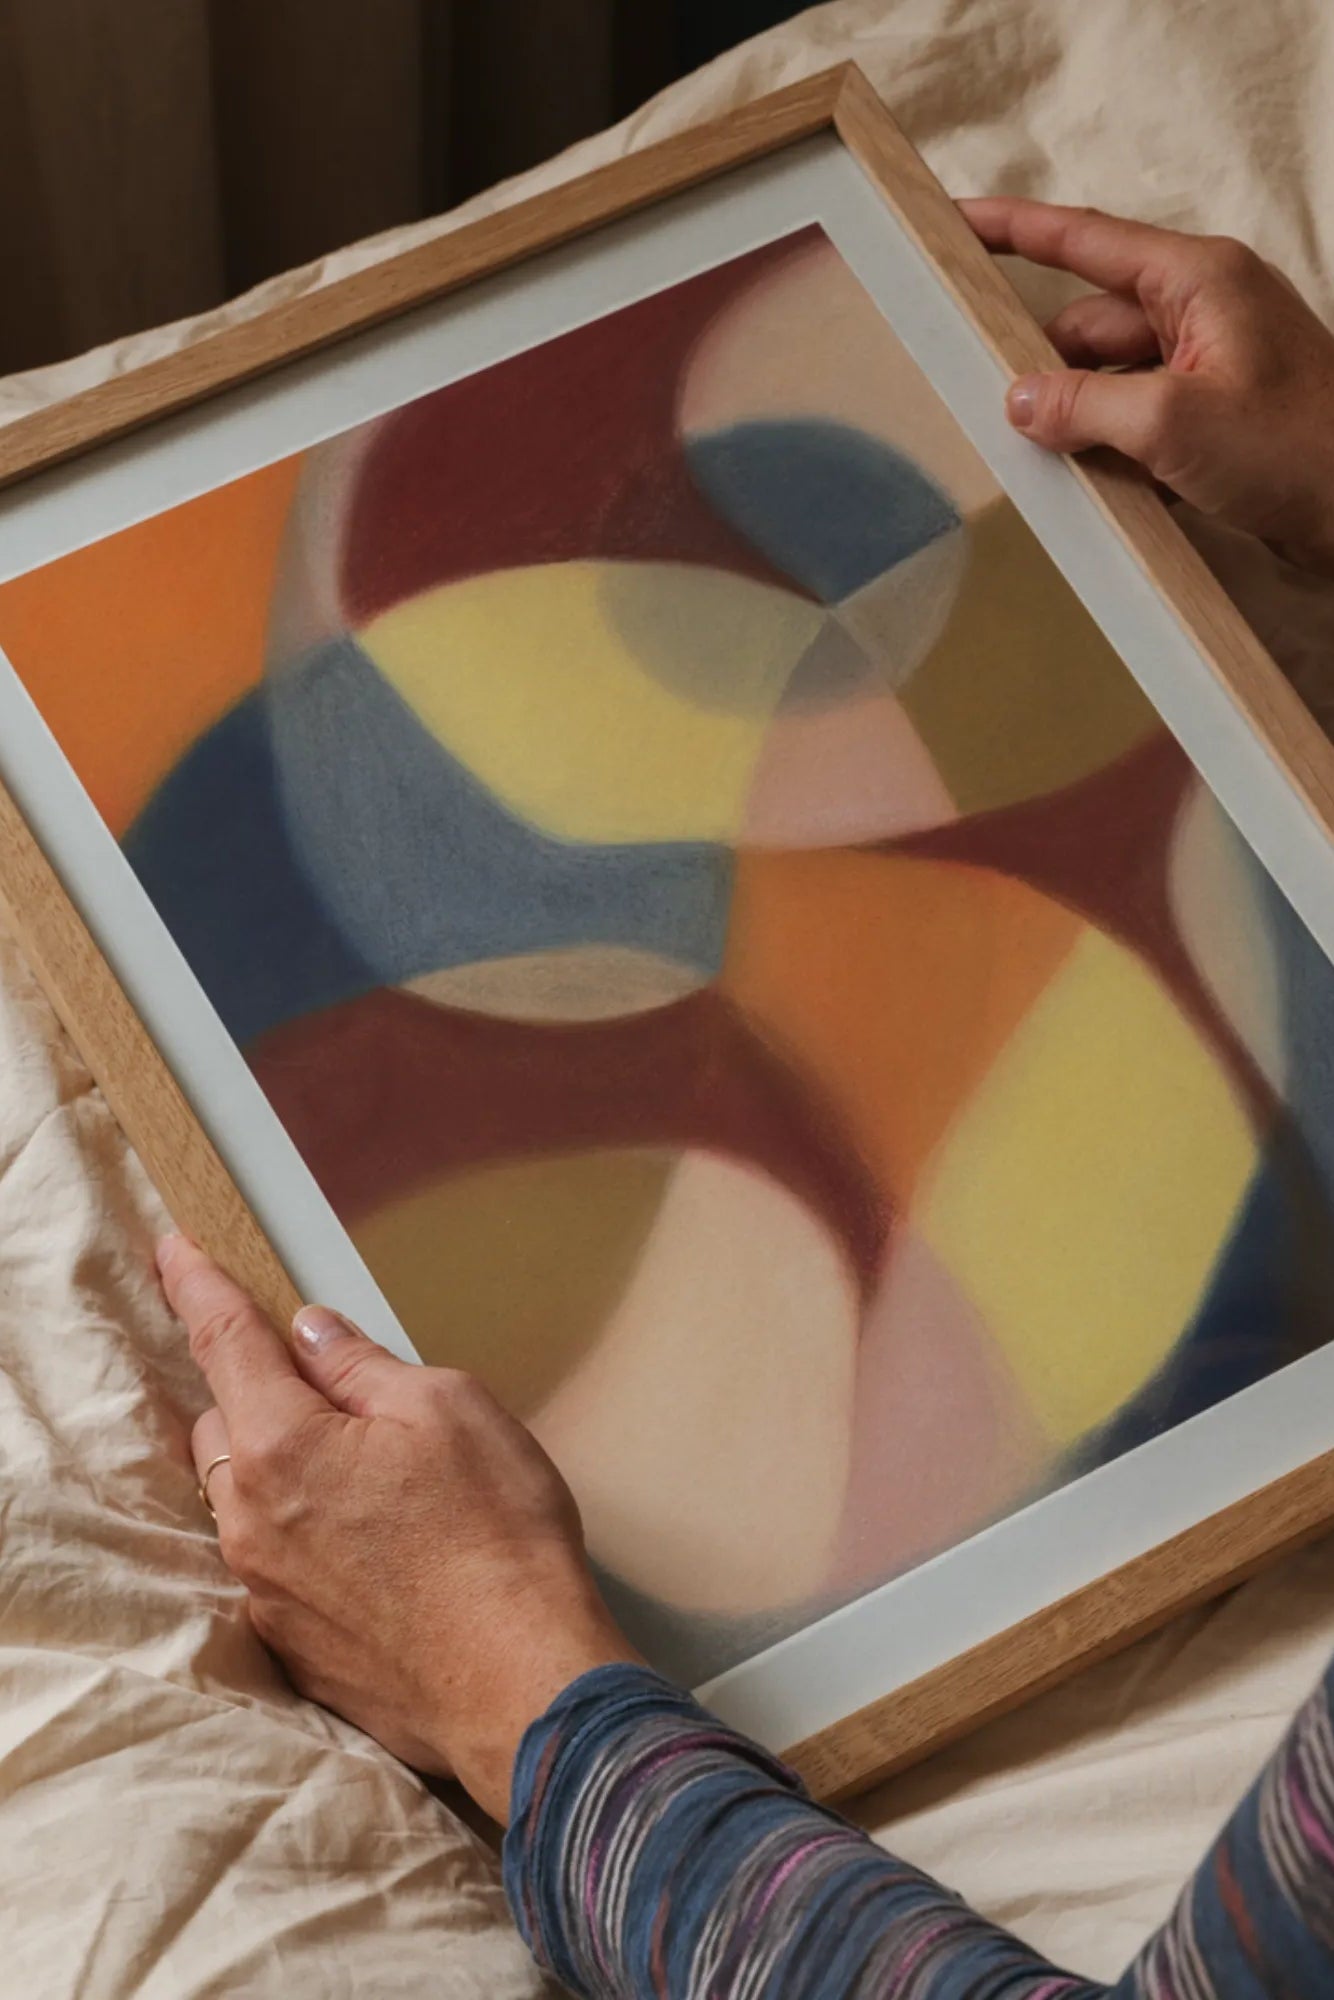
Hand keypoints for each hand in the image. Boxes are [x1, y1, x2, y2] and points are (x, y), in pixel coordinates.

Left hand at [158, 1234, 637, 1821]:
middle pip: (223, 1425)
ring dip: (282, 1470)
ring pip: (243, 1499)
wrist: (522, 1684)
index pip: (224, 1341)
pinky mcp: (292, 1646)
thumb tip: (311, 1334)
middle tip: (329, 1386)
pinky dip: (305, 1537)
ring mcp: (265, 1591)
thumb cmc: (498, 1538)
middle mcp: (250, 1520)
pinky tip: (376, 1547)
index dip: (197, 1286)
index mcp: (282, 1445)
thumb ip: (363, 1366)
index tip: (175, 1250)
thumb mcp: (449, 1408)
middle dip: (258, 1393)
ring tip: (368, 1477)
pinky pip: (275, 1563)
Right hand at [961, 197, 1333, 574]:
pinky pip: (1139, 418)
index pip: (1084, 241)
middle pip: (1090, 323)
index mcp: (1198, 279)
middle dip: (1044, 365)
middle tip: (987, 404)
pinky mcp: (1218, 415)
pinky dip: (1111, 447)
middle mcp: (1205, 309)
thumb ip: (1085, 405)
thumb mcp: (1171, 423)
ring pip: (1111, 378)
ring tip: (1040, 459)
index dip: (1014, 230)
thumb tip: (1019, 401)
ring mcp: (1213, 364)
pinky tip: (1090, 484)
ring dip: (1077, 416)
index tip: (955, 223)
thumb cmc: (1293, 450)